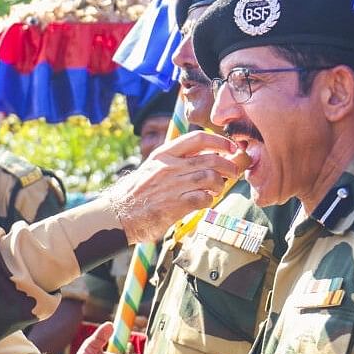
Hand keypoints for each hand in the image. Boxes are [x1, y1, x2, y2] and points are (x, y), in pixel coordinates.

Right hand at [107, 131, 239, 242]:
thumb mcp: (153, 167)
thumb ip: (175, 161)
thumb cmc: (137, 192)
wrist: (119, 215)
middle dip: (229, 165)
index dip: (219, 141)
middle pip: (210, 159)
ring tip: (218, 189)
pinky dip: (209, 200)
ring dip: (220, 184)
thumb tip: (203, 157)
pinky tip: (206, 202)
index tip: (231, 147)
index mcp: (164, 154)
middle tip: (234, 172)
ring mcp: (173, 186)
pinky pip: (203, 198)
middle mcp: (169, 167)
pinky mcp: (175, 205)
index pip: (198, 139)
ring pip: (210, 177)